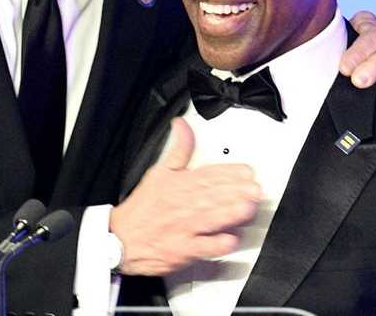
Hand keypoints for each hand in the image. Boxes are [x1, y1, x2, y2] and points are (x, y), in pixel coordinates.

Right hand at [109, 118, 260, 274]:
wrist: (120, 239)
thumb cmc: (143, 207)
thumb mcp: (159, 171)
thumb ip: (179, 149)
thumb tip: (183, 124)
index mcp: (180, 184)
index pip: (208, 175)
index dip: (230, 173)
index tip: (247, 172)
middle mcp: (184, 205)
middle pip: (212, 196)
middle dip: (236, 192)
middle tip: (254, 190)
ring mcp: (184, 228)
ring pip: (210, 219)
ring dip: (230, 214)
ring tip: (247, 208)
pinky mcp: (182, 250)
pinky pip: (201, 248)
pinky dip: (216, 244)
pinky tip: (230, 240)